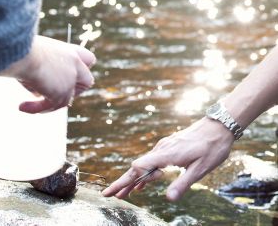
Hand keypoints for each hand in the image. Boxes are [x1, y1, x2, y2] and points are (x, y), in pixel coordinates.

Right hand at [0, 35, 95, 112]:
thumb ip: (42, 68)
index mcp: (68, 50)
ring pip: (65, 99)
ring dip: (45, 104)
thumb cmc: (21, 47)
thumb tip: (38, 89)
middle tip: (53, 94)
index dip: (80, 68)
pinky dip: (35, 108)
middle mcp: (74, 63)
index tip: (65, 73)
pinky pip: (51, 106)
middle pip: (86, 81)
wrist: (22, 50)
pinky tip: (21, 107)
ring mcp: (70, 79)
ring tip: (24, 105)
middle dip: (74, 90)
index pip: (88, 59)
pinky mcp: (62, 93)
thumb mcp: (34, 53)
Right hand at [102, 117, 234, 200]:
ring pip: (143, 166)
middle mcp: (161, 150)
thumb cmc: (212, 147)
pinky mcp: (168, 148)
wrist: (219, 125)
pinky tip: (141, 185)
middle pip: (136, 168)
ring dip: (132, 180)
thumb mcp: (201, 169)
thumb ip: (182, 183)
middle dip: (121, 182)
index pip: (139, 167)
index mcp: (166, 154)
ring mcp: (163, 148)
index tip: (124, 191)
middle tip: (107, 194)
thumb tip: (168, 199)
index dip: (130, 180)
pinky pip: (150, 163)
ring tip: (122, 195)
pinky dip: (143, 174)